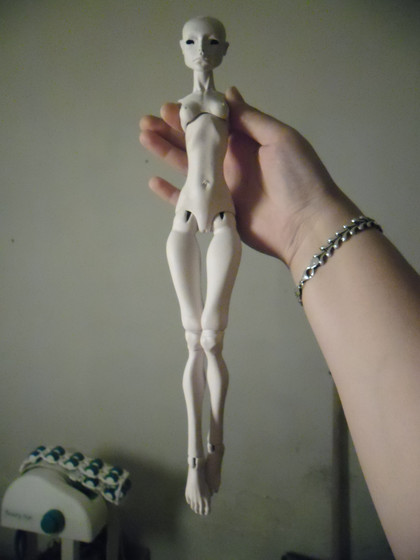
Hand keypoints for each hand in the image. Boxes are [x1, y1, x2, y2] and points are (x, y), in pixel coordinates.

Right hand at [139, 87, 358, 268]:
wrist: (305, 224)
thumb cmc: (297, 176)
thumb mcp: (279, 137)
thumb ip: (250, 119)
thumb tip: (228, 93)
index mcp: (247, 142)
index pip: (214, 123)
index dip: (193, 114)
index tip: (171, 106)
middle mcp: (232, 162)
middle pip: (196, 144)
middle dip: (172, 130)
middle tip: (147, 120)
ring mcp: (222, 188)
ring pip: (188, 167)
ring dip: (166, 152)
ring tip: (144, 137)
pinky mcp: (216, 212)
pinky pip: (189, 201)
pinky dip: (171, 193)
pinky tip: (153, 181)